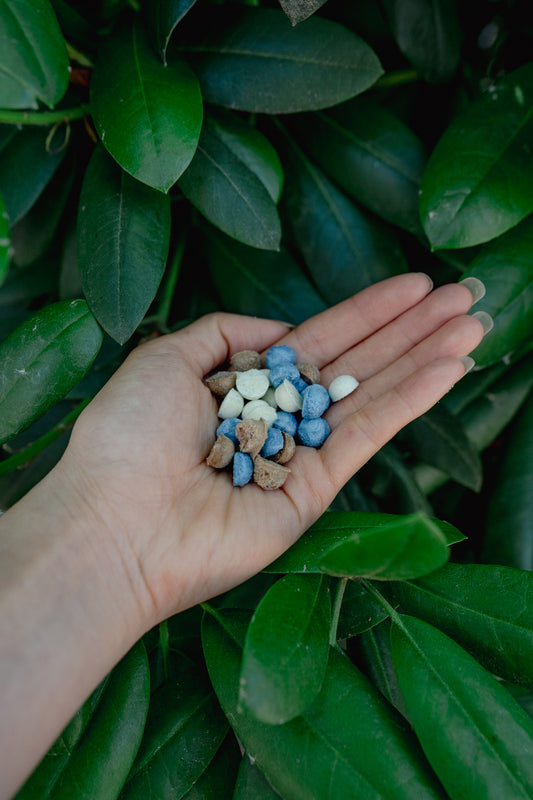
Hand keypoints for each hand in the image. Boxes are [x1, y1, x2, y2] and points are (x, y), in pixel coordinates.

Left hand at [60, 273, 485, 629]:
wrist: (114, 523)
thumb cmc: (127, 437)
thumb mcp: (166, 357)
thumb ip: (224, 332)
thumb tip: (277, 328)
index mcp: (244, 386)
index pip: (318, 341)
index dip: (367, 313)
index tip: (413, 287)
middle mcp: (277, 419)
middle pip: (356, 364)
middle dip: (410, 330)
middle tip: (464, 298)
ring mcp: (298, 457)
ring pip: (371, 396)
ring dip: (424, 359)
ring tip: (472, 325)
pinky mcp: (312, 493)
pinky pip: (367, 438)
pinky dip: (409, 402)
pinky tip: (447, 369)